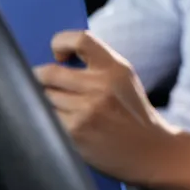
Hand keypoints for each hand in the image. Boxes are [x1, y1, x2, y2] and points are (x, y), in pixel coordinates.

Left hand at [33, 30, 176, 183]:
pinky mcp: (74, 132)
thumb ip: (97, 67)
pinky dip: (46, 119)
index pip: (80, 40)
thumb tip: (55, 60)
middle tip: (41, 83)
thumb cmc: (132, 114)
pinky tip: (57, 123)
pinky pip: (45, 118)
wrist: (150, 150)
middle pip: (49, 73)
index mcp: (115, 68)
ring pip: (42, 97)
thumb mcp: (124, 81)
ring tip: (55, 106)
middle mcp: (101, 86)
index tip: (59, 55)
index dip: (60, 42)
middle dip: (39, 78)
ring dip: (42, 101)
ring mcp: (86, 110)